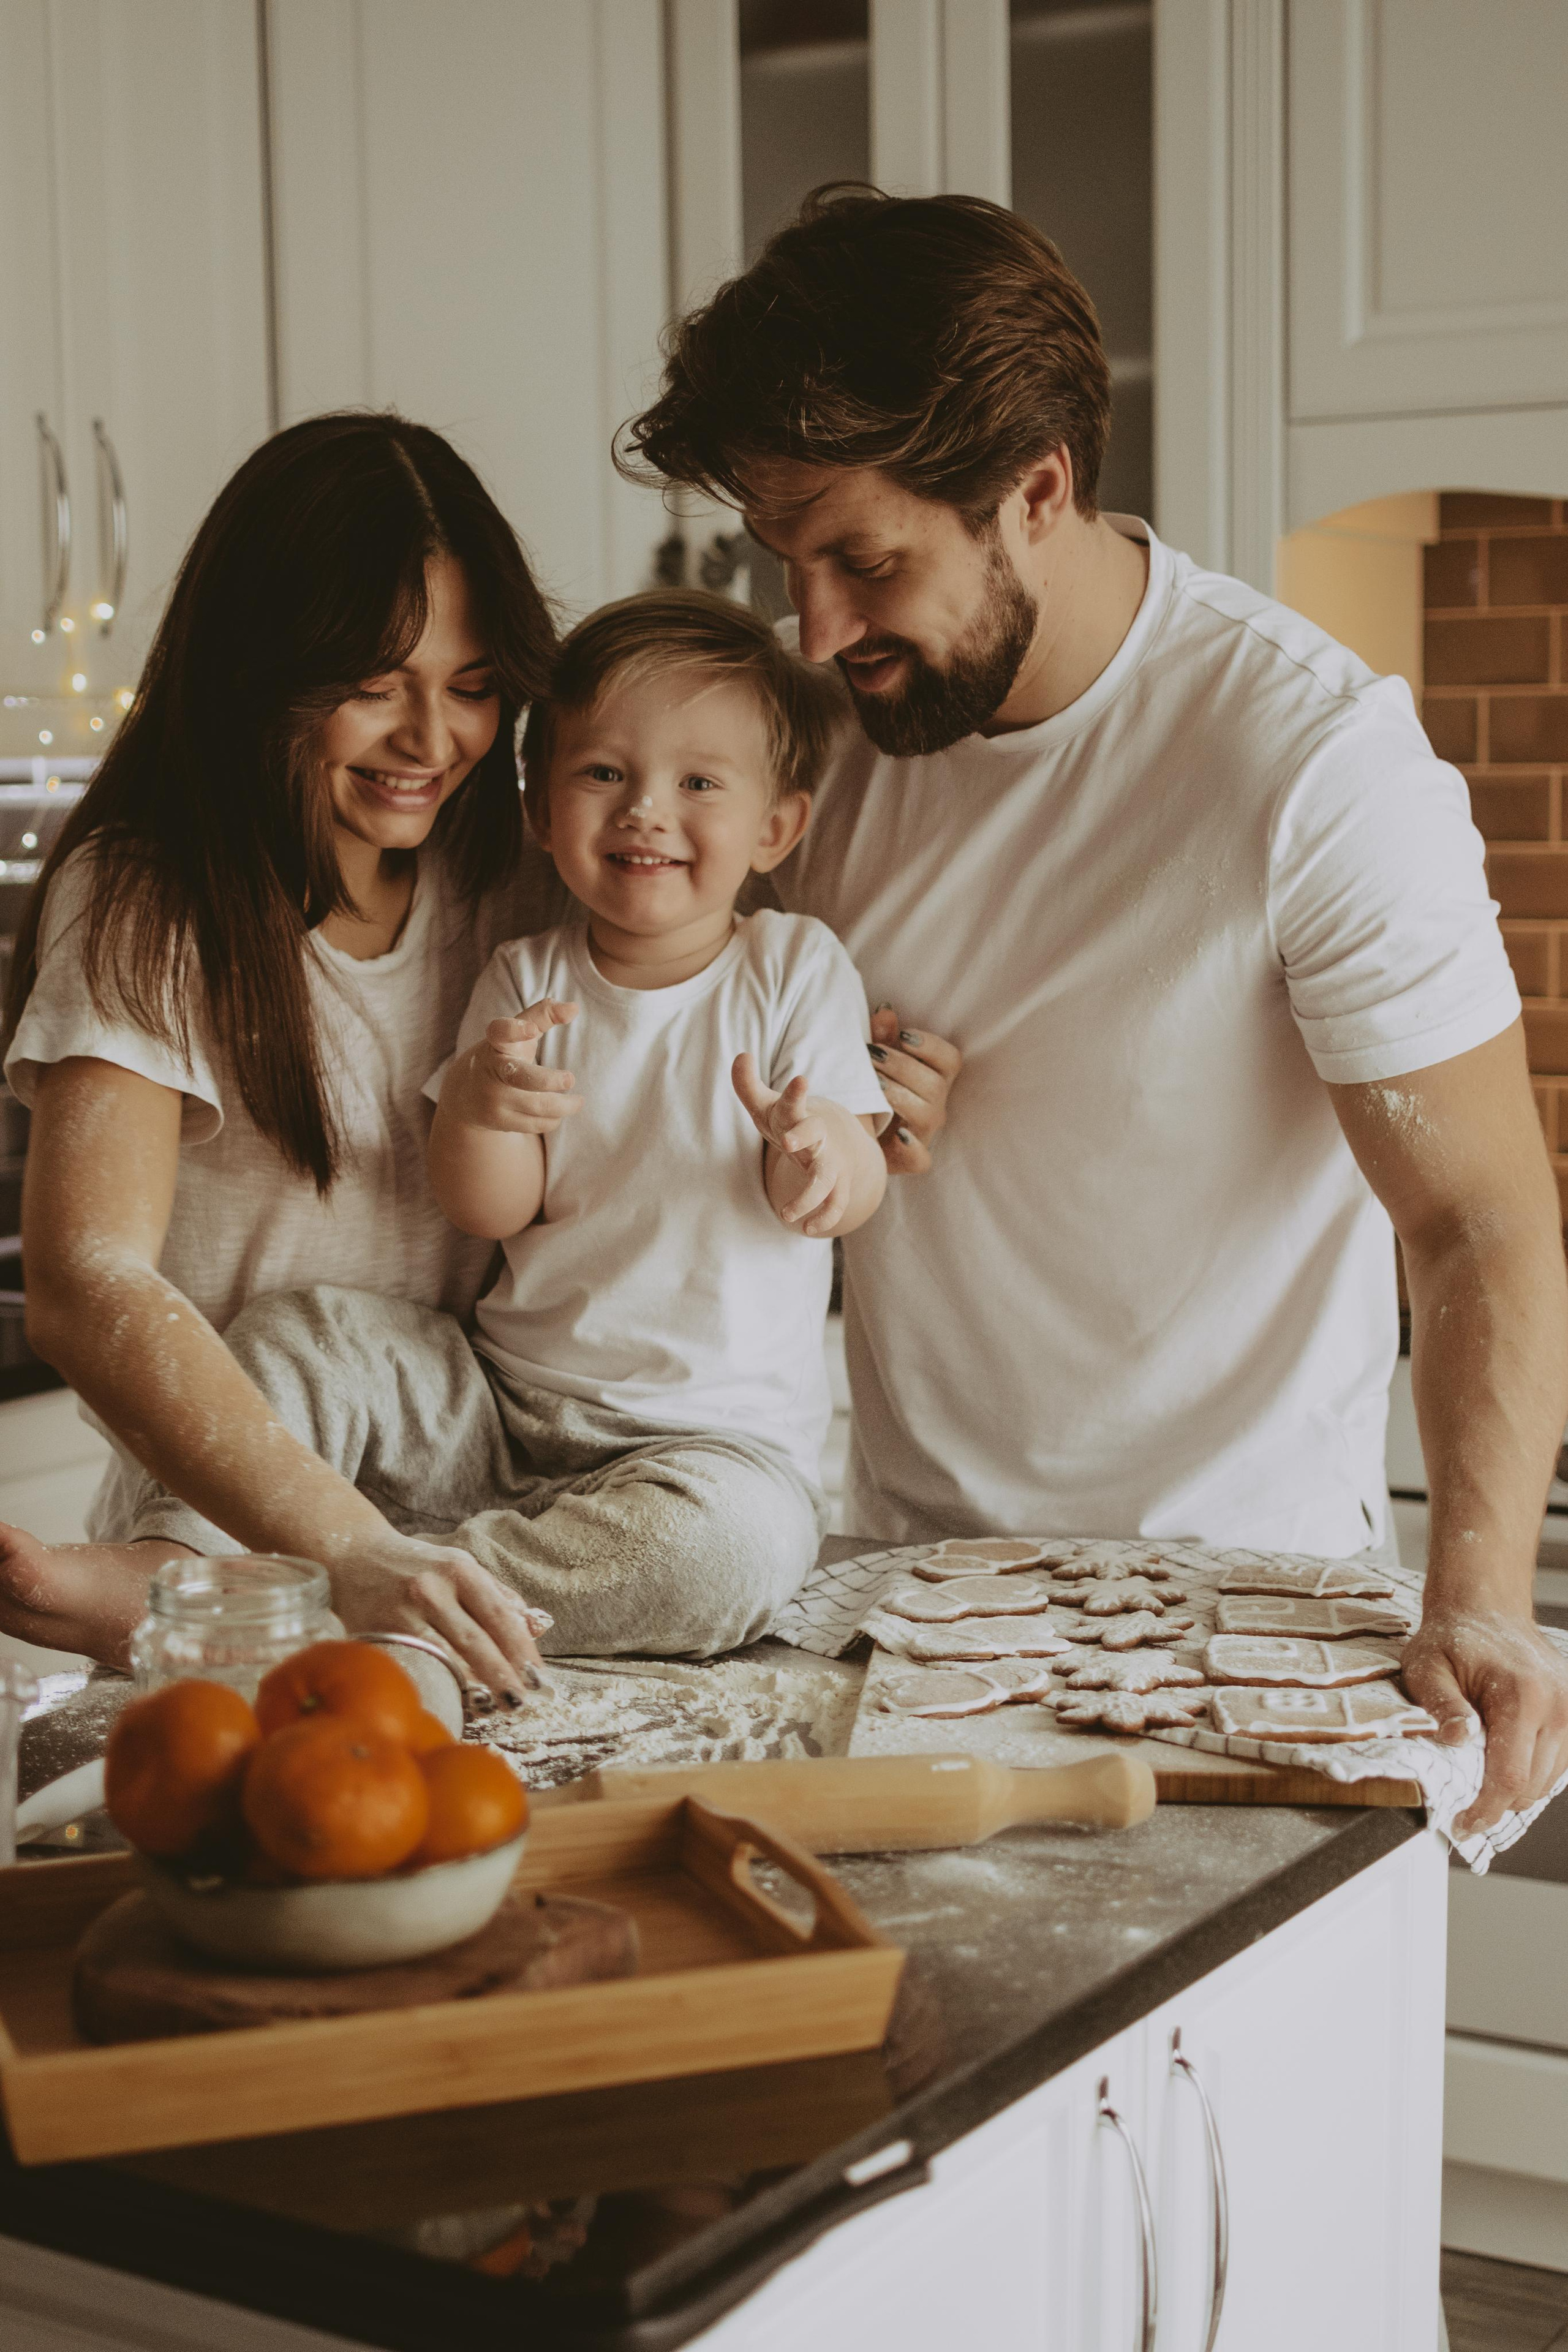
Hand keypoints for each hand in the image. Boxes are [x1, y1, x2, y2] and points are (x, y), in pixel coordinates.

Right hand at [330, 1530, 549, 1705]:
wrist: (352, 1555)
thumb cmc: (415, 1565)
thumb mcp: (458, 1567)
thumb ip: (497, 1595)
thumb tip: (535, 1628)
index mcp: (460, 1570)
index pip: (500, 1615)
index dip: (522, 1650)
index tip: (539, 1678)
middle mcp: (432, 1589)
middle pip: (476, 1641)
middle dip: (503, 1676)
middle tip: (522, 1703)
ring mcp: (403, 1613)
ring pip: (445, 1658)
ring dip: (472, 1687)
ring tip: (494, 1708)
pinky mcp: (379, 1634)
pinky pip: (415, 1665)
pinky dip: (437, 1683)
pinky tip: (452, 1699)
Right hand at [443, 999, 579, 1135]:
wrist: (464, 1093)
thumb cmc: (502, 1055)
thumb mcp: (516, 1033)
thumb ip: (543, 1016)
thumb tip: (574, 1008)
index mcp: (495, 1043)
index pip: (500, 1032)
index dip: (514, 1030)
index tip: (531, 1030)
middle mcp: (491, 1070)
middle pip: (521, 1077)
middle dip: (547, 1080)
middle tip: (570, 1079)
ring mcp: (493, 1098)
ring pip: (537, 1106)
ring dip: (564, 1105)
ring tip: (578, 1101)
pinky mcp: (498, 1120)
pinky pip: (535, 1123)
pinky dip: (553, 1119)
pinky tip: (559, 1113)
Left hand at [732, 1054, 858, 1237]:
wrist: (834, 1141)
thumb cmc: (790, 1122)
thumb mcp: (767, 1106)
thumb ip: (749, 1084)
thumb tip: (741, 1055)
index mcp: (797, 1115)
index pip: (794, 1101)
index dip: (796, 1093)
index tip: (801, 1080)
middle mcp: (817, 1137)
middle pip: (814, 1134)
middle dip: (804, 1135)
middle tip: (787, 1142)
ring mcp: (829, 1162)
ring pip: (825, 1179)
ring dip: (809, 1197)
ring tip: (786, 1216)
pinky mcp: (837, 1185)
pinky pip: (836, 1203)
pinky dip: (825, 1217)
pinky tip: (807, 1229)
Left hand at [867, 1003, 960, 1173]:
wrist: (855, 1135)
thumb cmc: (873, 1091)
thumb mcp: (876, 1062)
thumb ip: (882, 1038)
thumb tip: (884, 1010)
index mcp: (934, 1079)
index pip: (950, 1060)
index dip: (931, 1047)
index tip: (904, 1036)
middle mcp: (935, 1105)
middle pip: (935, 1085)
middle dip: (903, 1066)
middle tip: (872, 1055)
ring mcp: (925, 1133)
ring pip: (928, 1115)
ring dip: (900, 1096)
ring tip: (872, 1083)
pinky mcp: (911, 1159)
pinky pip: (920, 1159)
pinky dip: (911, 1148)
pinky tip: (896, 1132)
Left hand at [1401, 1604, 1567, 1834]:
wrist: (1485, 1608)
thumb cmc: (1453, 1638)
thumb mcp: (1427, 1667)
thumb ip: (1441, 1705)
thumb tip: (1457, 1740)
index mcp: (1522, 1695)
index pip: (1510, 1775)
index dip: (1485, 1809)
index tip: (1463, 1825)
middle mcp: (1557, 1705)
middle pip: (1531, 1785)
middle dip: (1496, 1802)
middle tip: (1463, 1805)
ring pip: (1547, 1781)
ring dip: (1514, 1789)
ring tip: (1480, 1776)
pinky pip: (1556, 1764)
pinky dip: (1530, 1772)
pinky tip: (1502, 1762)